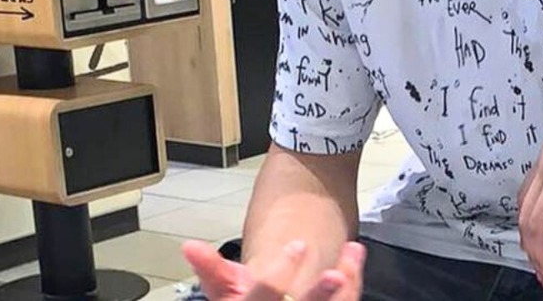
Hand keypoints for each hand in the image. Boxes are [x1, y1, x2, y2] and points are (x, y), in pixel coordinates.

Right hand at [181, 238, 364, 300]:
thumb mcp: (226, 289)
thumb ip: (212, 269)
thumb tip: (189, 246)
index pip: (262, 299)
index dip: (278, 277)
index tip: (298, 246)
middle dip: (318, 294)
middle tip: (334, 274)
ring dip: (347, 285)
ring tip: (352, 252)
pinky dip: (352, 286)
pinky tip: (353, 261)